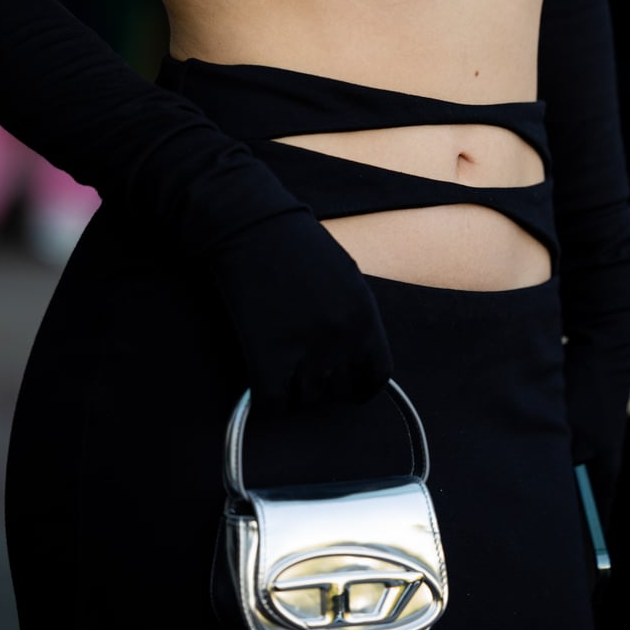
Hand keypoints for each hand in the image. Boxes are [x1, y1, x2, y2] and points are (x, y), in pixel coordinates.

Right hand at [211, 207, 392, 415]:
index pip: (376, 377)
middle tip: (304, 372)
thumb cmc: (298, 245)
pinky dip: (268, 400)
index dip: (359, 385)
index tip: (344, 383)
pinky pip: (274, 403)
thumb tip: (354, 355)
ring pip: (307, 402)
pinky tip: (262, 381)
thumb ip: (356, 317)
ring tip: (282, 372)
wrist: (253, 227)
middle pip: (339, 392)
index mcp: (365, 316)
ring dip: (294, 394)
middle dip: (324, 387)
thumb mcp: (347, 277)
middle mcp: (342, 337)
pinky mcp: (268, 356)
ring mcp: (305, 348)